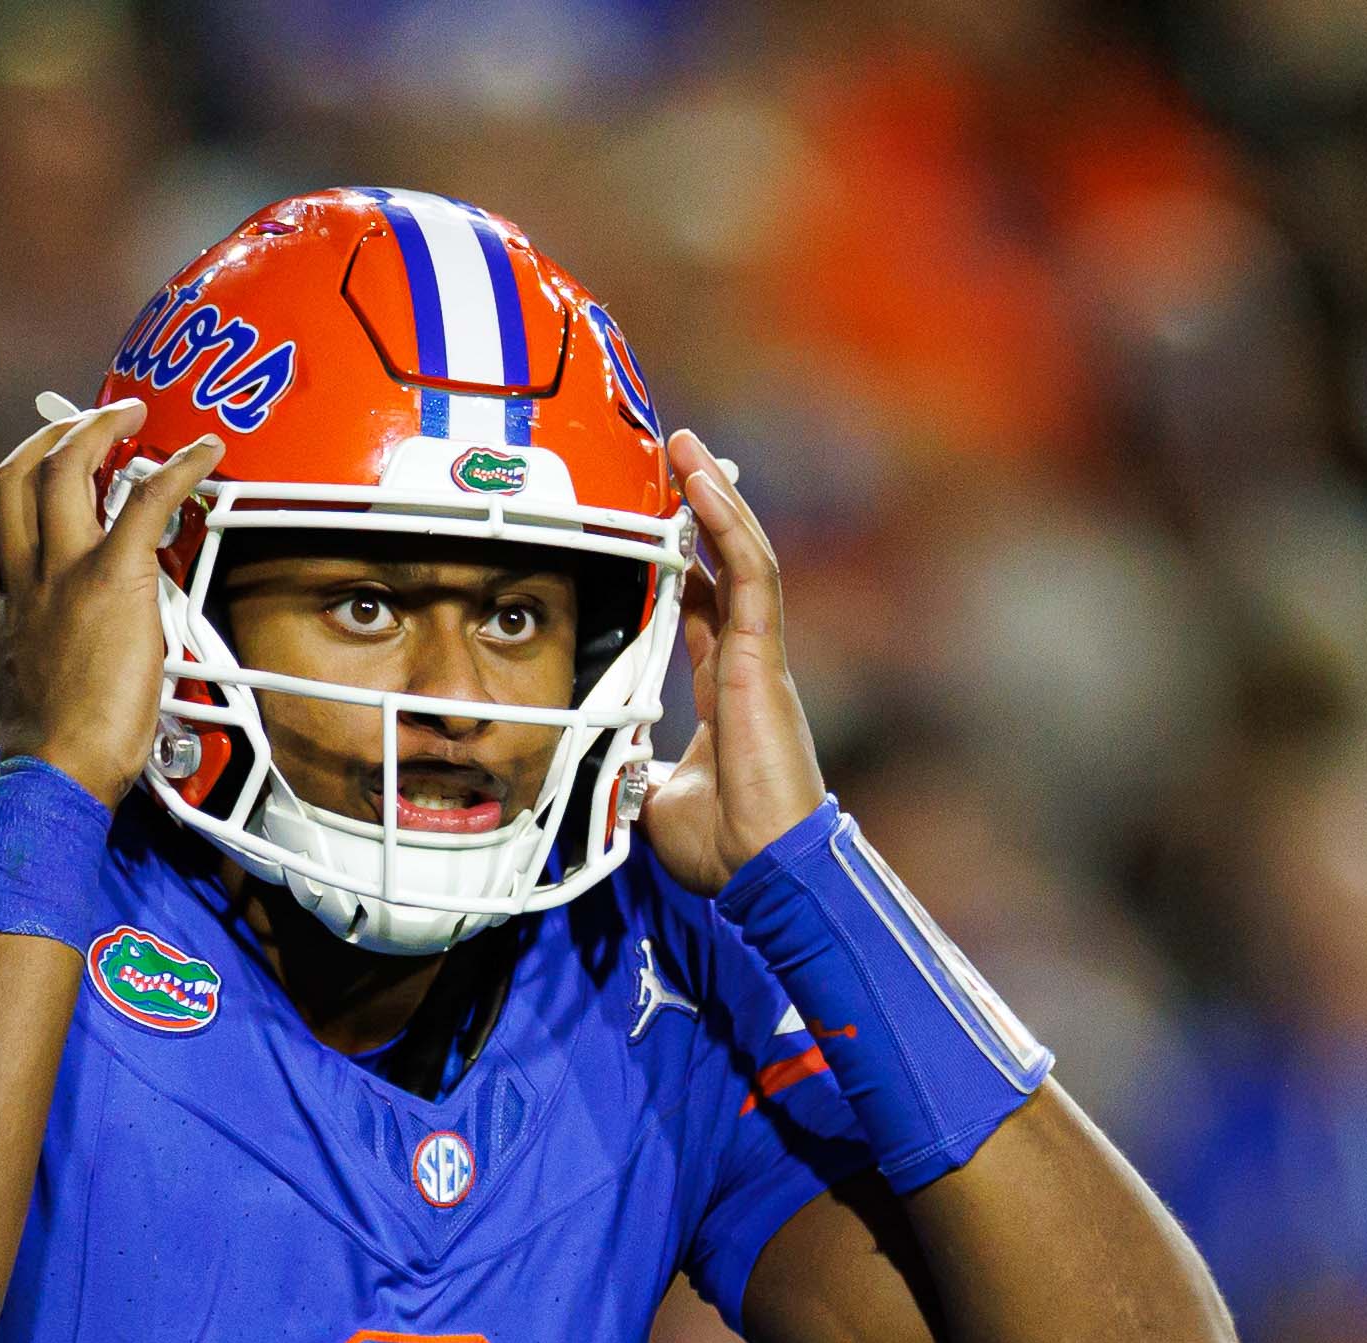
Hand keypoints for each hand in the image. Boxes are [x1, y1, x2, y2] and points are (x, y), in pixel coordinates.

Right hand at [0, 399, 221, 806]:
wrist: (59, 769)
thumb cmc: (54, 747)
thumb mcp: (30, 681)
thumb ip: (45, 642)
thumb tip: (72, 642)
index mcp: (9, 599)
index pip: (1, 517)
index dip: (25, 479)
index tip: (52, 465)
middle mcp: (28, 573)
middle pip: (20, 472)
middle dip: (55, 433)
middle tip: (91, 419)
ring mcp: (66, 572)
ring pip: (64, 467)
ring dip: (100, 427)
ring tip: (130, 411)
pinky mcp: (113, 580)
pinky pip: (145, 502)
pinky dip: (178, 469)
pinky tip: (204, 453)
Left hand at [639, 428, 829, 893]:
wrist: (761, 870)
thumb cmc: (724, 849)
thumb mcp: (652, 799)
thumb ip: (631, 766)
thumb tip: (600, 754)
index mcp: (725, 694)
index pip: (705, 610)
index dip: (687, 564)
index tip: (662, 525)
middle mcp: (748, 665)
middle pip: (729, 568)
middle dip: (705, 511)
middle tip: (681, 459)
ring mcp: (761, 658)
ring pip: (744, 558)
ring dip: (716, 499)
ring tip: (691, 449)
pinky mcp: (766, 657)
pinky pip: (752, 574)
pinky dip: (728, 525)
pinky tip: (704, 483)